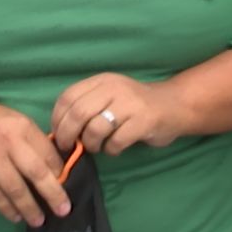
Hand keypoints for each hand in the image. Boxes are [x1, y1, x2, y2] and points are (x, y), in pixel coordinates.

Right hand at [0, 99, 69, 227]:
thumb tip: (53, 164)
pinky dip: (6, 208)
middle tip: (63, 209)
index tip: (66, 183)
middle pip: (36, 171)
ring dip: (29, 207)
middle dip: (52, 193)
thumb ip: (32, 139)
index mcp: (22, 126)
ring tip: (39, 220)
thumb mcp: (15, 120)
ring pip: (14, 188)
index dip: (59, 171)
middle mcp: (8, 142)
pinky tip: (16, 216)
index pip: (47, 152)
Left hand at [51, 72, 187, 155]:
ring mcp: (130, 104)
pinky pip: (116, 142)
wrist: (174, 105)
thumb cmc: (135, 106)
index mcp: (102, 81)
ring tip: (98, 146)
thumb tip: (57, 131)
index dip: (57, 119)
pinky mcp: (144, 121)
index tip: (58, 134)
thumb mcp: (109, 96)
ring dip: (91, 144)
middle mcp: (115, 88)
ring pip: (95, 129)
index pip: (68, 97)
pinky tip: (116, 147)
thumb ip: (86, 106)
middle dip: (68, 136)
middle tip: (70, 147)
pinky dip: (111, 150)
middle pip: (78, 113)